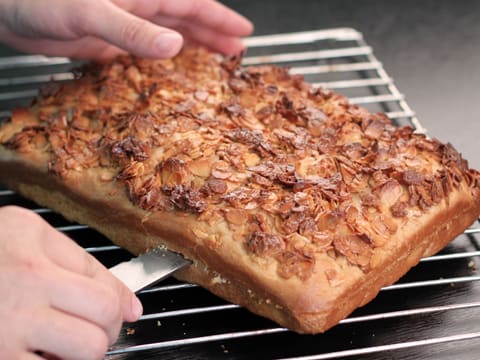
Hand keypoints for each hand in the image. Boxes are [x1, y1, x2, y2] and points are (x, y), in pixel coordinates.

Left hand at [0, 0, 252, 59]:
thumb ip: (131, 30)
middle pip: (187, 17)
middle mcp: (137, 6)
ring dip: (195, 42)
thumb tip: (174, 46)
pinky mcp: (109, 39)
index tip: (243, 32)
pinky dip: (165, 55)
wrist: (7, 10)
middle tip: (237, 48)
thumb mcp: (90, 13)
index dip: (219, 18)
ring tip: (217, 55)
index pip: (191, 4)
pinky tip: (174, 63)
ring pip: (170, 31)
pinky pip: (147, 47)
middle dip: (214, 32)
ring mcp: (125, 22)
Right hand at [0, 206, 142, 359]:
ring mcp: (3, 335)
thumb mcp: (29, 237)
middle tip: (89, 327)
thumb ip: (83, 264)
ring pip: (84, 356)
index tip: (121, 312)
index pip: (107, 291)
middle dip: (106, 331)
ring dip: (80, 353)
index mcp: (34, 257)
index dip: (119, 306)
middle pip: (103, 326)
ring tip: (60, 341)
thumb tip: (132, 305)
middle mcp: (22, 293)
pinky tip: (37, 350)